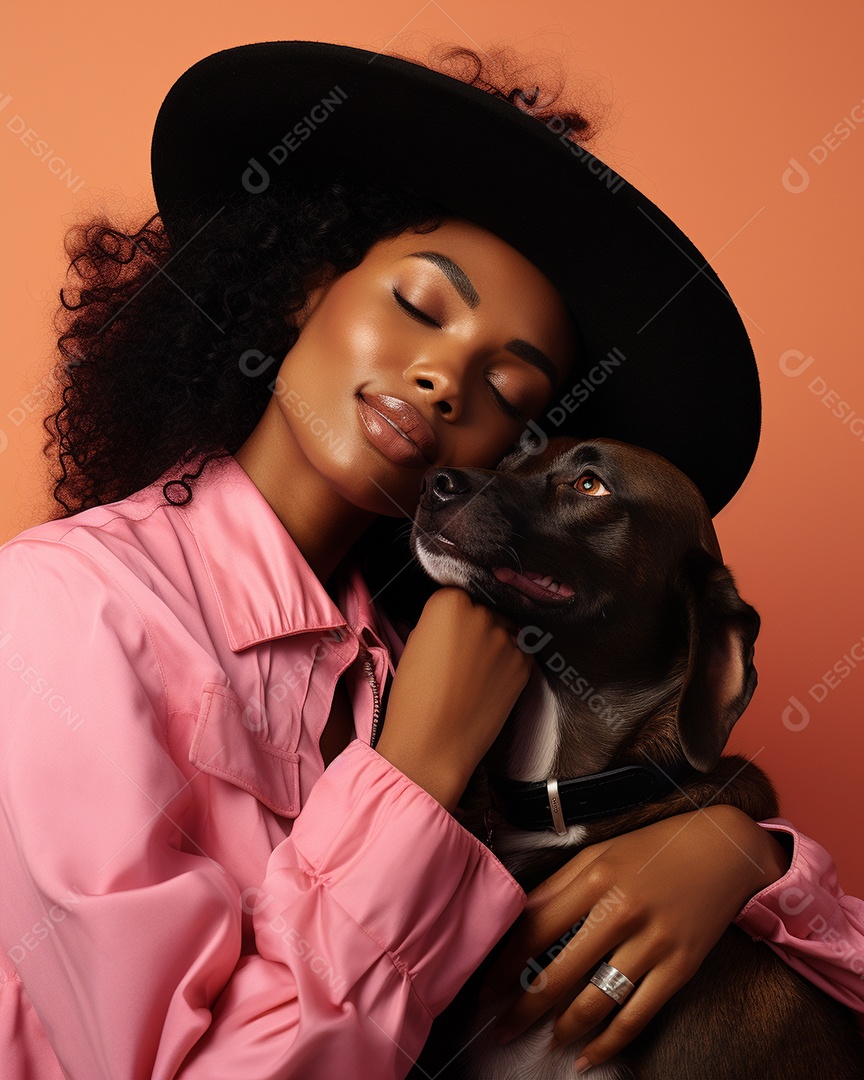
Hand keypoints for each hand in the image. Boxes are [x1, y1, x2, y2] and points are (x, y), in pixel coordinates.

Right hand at [375, 586, 533, 812]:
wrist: (433, 744)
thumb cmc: (413, 699)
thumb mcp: (414, 645)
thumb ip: (438, 624)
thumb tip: (453, 624)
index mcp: (449, 602)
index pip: (457, 595)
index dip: (452, 617)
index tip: (447, 633)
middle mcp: (482, 612)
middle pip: (484, 610)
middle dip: (476, 628)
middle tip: (461, 657)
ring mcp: (507, 638)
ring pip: (504, 631)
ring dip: (494, 645)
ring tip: (475, 675)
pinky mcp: (525, 664)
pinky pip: (519, 654)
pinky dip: (508, 665)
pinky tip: (489, 685)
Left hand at [478, 804, 790, 1070]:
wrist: (724, 849)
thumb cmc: (654, 847)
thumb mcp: (600, 852)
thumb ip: (559, 885)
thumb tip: (520, 918)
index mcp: (595, 878)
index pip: (535, 930)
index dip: (506, 964)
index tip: (487, 987)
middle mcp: (621, 913)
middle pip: (559, 973)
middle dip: (524, 1008)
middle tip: (502, 1028)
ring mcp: (652, 944)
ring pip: (596, 1001)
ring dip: (563, 1029)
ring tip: (544, 1041)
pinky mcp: (679, 968)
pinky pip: (637, 1015)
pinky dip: (610, 1043)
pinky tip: (589, 1057)